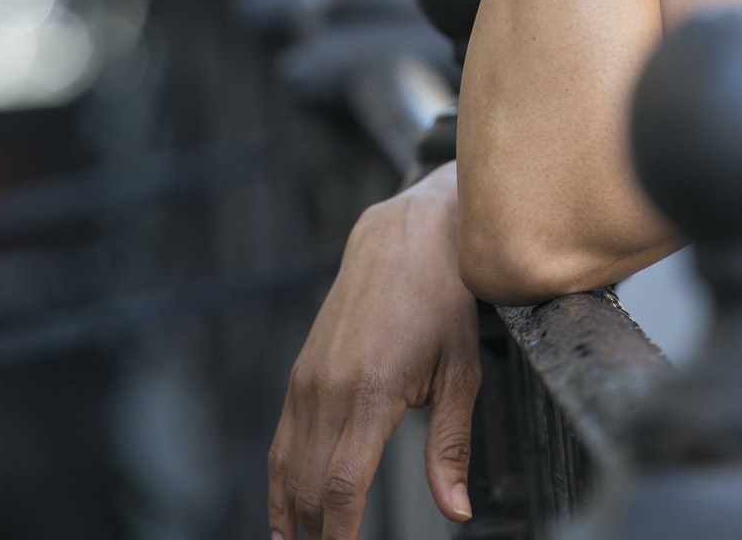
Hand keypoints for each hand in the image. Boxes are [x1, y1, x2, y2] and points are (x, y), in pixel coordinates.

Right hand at [269, 166, 479, 538]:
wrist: (406, 232)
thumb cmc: (443, 299)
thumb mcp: (461, 370)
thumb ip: (451, 446)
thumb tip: (456, 512)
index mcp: (371, 393)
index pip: (342, 490)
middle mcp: (328, 389)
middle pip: (308, 490)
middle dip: (315, 538)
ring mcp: (308, 380)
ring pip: (285, 470)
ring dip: (291, 520)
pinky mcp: (300, 372)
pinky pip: (281, 441)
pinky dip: (280, 484)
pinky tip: (288, 516)